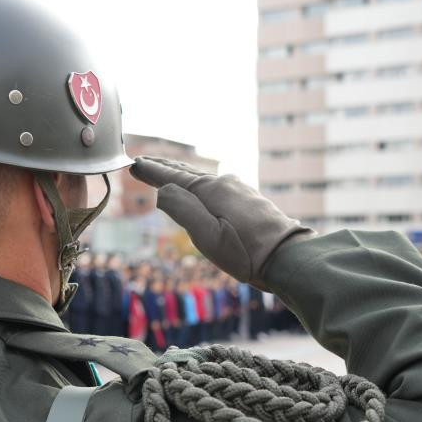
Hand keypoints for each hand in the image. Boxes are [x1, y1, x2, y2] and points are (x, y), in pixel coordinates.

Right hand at [130, 156, 312, 288]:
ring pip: (202, 179)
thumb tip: (161, 189)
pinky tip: (200, 189)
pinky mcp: (248, 200)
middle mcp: (224, 183)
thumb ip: (181, 210)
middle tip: (143, 163)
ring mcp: (239, 190)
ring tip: (167, 171)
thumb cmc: (246, 252)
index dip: (151, 171)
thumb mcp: (207, 236)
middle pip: (187, 173)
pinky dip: (199, 184)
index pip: (172, 176)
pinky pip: (215, 186)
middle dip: (164, 168)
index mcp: (210, 190)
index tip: (133, 163)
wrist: (288, 258)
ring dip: (181, 175)